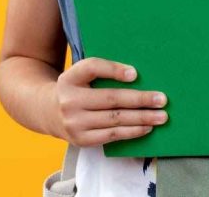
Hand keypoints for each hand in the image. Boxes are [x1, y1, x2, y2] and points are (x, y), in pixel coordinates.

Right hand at [45, 57, 168, 146]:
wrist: (47, 111)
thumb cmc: (75, 88)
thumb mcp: (81, 72)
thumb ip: (103, 70)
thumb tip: (134, 76)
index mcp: (71, 77)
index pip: (93, 68)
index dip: (114, 70)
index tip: (135, 74)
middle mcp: (70, 101)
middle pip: (111, 99)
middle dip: (140, 100)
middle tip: (162, 100)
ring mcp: (75, 123)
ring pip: (115, 120)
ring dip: (142, 118)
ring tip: (161, 117)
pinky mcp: (81, 140)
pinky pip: (111, 136)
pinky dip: (131, 131)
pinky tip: (146, 128)